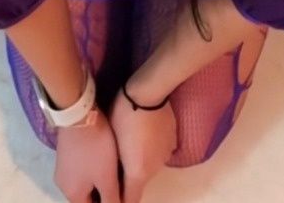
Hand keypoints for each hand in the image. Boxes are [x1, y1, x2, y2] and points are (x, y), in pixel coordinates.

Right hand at [54, 106, 122, 202]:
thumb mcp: (107, 178)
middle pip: (86, 197)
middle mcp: (64, 184)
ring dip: (99, 181)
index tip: (121, 194)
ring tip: (115, 171)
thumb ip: (111, 200)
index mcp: (73, 194)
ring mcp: (63, 167)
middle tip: (121, 184)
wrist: (79, 115)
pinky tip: (105, 159)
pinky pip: (81, 169)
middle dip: (103, 193)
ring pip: (84, 182)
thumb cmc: (95, 149)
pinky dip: (93, 169)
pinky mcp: (66, 153)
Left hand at [108, 86, 177, 202]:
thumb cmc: (122, 115)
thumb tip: (112, 174)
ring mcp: (166, 154)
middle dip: (129, 175)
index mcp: (138, 172)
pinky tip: (144, 130)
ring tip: (131, 140)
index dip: (120, 200)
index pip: (130, 200)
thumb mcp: (111, 141)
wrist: (147, 91)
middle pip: (141, 181)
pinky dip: (152, 146)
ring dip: (141, 159)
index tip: (112, 195)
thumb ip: (114, 165)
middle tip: (118, 159)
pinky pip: (159, 150)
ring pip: (151, 164)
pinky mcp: (173, 140)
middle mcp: (155, 168)